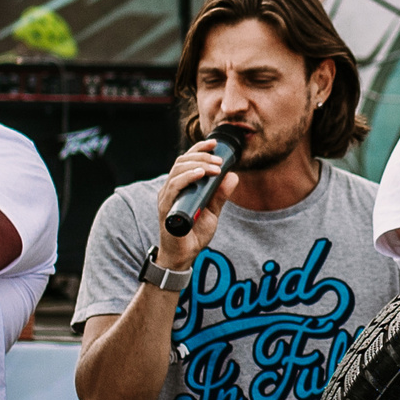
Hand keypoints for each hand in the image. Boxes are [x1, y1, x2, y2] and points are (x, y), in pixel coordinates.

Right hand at [152, 137, 236, 270]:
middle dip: (202, 157)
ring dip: (198, 165)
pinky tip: (200, 175)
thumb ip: (221, 195)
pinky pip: (174, 187)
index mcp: (180, 186)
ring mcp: (167, 197)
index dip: (199, 149)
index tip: (215, 143)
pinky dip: (187, 178)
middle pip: (182, 161)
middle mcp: (171, 188)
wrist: (183, 256)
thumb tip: (233, 176)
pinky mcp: (166, 207)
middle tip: (220, 160)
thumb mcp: (213, 211)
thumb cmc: (194, 234)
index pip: (186, 160)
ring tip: (215, 167)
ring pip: (177, 170)